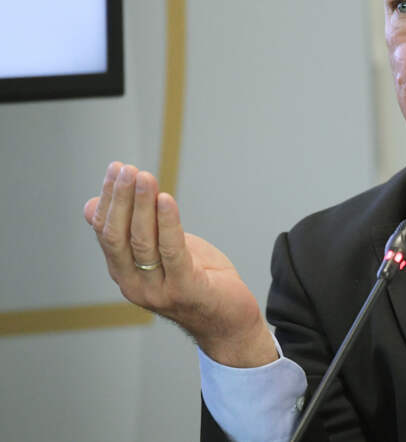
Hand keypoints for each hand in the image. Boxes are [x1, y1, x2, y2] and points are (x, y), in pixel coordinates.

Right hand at [83, 161, 277, 366]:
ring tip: (145, 177)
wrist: (229, 321)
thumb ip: (134, 231)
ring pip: (142, 241)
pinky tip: (166, 200)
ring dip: (141, 206)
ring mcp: (157, 290)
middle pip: (117, 236)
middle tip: (126, 169)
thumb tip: (93, 204)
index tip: (116, 169)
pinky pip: (172, 251)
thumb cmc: (197, 280)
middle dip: (120, 199)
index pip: (105, 232)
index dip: (109, 199)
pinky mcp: (185, 289)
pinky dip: (168, 223)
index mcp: (124, 273)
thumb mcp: (161, 251)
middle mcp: (133, 284)